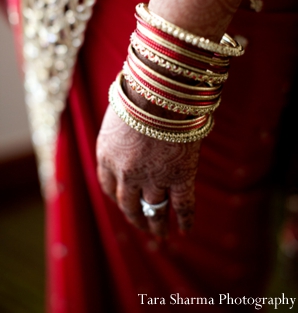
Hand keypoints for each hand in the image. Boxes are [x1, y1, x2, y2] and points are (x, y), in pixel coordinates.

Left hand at [96, 104, 200, 236]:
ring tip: (161, 235)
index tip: (123, 203)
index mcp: (106, 155)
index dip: (117, 197)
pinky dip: (184, 220)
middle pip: (129, 204)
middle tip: (141, 225)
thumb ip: (121, 134)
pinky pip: (182, 205)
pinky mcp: (179, 176)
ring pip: (154, 209)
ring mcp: (153, 177)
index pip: (108, 186)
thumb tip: (130, 137)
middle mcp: (125, 173)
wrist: (160, 90)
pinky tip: (184, 230)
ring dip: (157, 224)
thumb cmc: (139, 93)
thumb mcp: (119, 115)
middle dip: (135, 217)